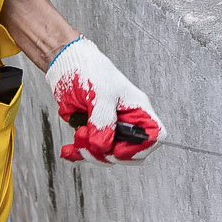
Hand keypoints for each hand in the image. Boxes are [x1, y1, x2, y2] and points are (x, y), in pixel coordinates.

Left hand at [44, 38, 161, 163]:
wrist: (66, 66)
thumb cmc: (90, 69)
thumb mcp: (101, 92)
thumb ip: (103, 120)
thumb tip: (103, 144)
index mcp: (137, 108)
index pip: (155, 135)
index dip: (141, 147)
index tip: (119, 148)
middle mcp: (126, 121)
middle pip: (129, 153)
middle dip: (108, 153)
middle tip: (92, 140)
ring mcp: (108, 128)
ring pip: (107, 155)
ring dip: (89, 152)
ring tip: (78, 133)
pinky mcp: (92, 132)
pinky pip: (89, 152)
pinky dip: (77, 153)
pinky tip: (69, 149)